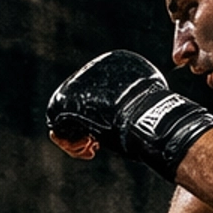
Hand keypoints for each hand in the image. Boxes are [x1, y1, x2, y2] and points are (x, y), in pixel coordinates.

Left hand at [46, 50, 212, 183]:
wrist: (149, 118)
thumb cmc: (155, 118)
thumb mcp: (145, 109)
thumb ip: (134, 108)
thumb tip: (155, 122)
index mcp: (115, 65)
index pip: (97, 98)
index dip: (100, 121)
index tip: (107, 138)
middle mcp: (94, 70)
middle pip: (79, 106)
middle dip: (87, 131)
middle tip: (97, 145)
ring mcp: (79, 83)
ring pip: (66, 116)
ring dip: (77, 139)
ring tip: (92, 147)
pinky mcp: (67, 99)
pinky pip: (56, 122)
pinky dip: (68, 142)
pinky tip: (88, 148)